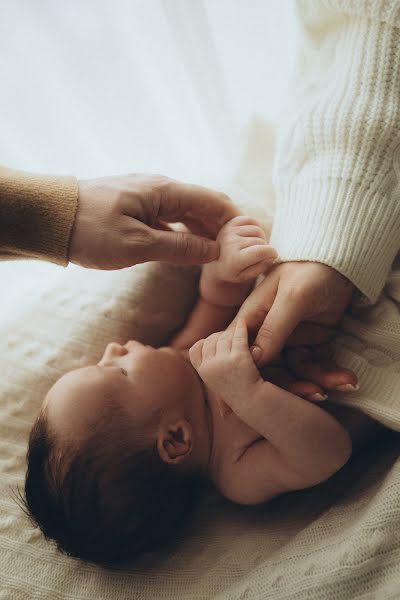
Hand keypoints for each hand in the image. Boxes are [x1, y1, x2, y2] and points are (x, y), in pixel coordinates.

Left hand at [68, 174, 239, 268]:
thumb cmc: (90, 230)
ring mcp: (148, 197)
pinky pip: (171, 219)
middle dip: (225, 227)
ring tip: (223, 254)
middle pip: (204, 205)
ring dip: (206, 231)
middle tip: (242, 251)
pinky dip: (186, 233)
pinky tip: (192, 249)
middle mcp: (160, 189)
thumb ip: (180, 248)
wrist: (49, 219)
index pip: (213, 201)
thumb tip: (214, 251)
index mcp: (165, 191)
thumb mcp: (137, 245)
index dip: (236, 221)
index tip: (252, 241)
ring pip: (188, 213)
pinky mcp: (137, 208)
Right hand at [189, 318, 262, 416]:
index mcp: (204, 372)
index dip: (204, 343)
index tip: (213, 341)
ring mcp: (224, 362)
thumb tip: (200, 354)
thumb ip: (211, 367)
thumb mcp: (217, 382)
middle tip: (228, 334)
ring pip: (224, 338)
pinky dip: (241, 328)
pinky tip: (244, 324)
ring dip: (231, 332)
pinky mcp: (239, 358)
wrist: (254, 402)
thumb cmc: (237, 394)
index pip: (195, 350)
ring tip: (239, 328)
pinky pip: (238, 337)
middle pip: (211, 341)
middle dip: (219, 336)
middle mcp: (210, 366)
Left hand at [202, 215, 276, 283]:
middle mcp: (230, 243)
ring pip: (258, 230)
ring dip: (260, 238)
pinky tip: (250, 236)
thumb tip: (273, 253)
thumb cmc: (234, 271)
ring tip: (253, 246)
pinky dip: (255, 227)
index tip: (273, 255)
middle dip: (263, 248)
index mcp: (233, 259)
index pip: (261, 251)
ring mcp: (229, 230)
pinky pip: (252, 221)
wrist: (216, 261)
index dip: (271, 253)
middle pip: (260, 240)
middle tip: (257, 255)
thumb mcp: (248, 276)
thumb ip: (262, 267)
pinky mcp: (231, 223)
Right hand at [233, 261, 357, 391]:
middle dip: (292, 385)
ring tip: (343, 383)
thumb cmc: (310, 271)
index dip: (249, 377)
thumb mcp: (291, 298)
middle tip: (314, 393)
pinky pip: (317, 366)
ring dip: (318, 381)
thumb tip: (253, 360)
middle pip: (270, 370)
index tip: (266, 396)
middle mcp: (267, 334)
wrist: (341, 262)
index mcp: (252, 319)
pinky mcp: (311, 344)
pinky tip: (347, 378)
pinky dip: (331, 374)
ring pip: (296, 372)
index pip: (242, 354)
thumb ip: (273, 328)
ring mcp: (289, 340)